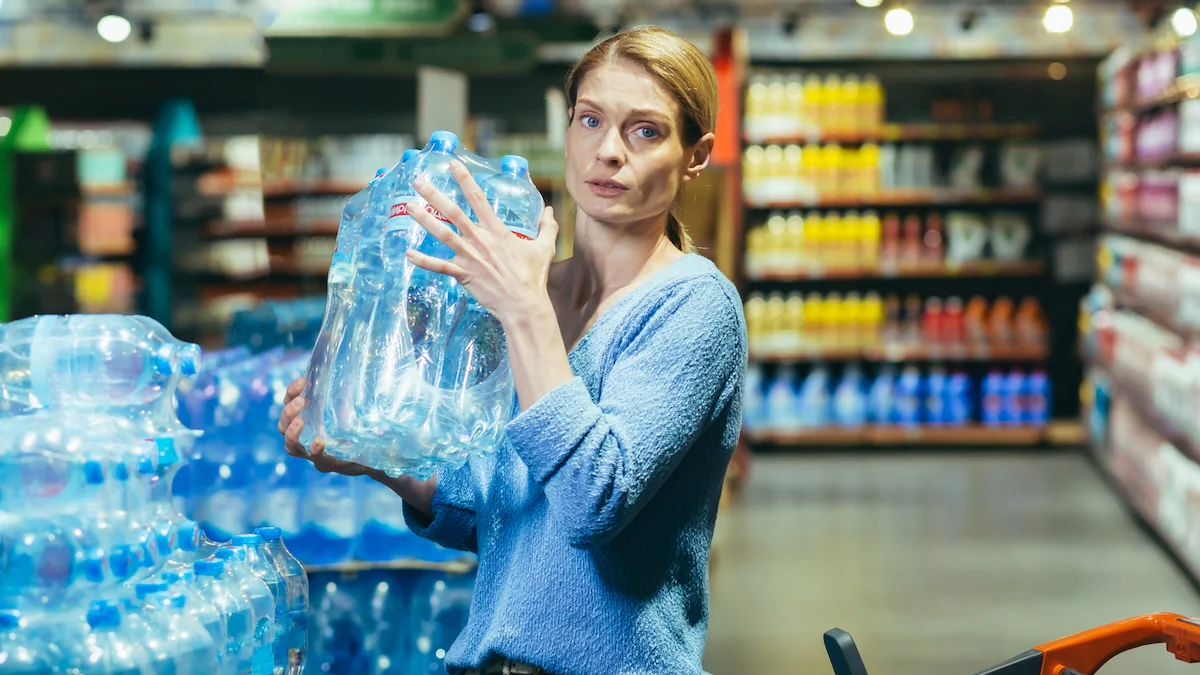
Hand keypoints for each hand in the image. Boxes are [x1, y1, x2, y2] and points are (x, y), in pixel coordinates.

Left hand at [278, 378, 438, 516]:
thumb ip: (396, 458)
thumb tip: (418, 457)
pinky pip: (289, 409)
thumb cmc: (381, 453)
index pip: (318, 461)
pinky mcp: (306, 418)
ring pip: (284, 428)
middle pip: (291, 445)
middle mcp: (316, 452)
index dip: (315, 452)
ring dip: (288, 411)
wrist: (368, 445)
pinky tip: (304, 382)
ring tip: (302, 395)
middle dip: (293, 429)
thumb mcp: (390, 456)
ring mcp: (307, 434)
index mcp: (335, 462)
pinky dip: (291, 396)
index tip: (322, 440)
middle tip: (303, 412)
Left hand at [406, 161, 558, 323]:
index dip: (464, 179)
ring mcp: (470, 257)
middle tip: (418, 181)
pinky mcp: (463, 275)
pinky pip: (439, 266)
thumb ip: (547, 227)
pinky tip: (408, 253)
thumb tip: (549, 210)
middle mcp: (480, 240)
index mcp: (498, 231)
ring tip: (409, 206)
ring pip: (442, 234)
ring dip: (424, 220)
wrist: (523, 305)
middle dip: (434, 195)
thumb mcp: (545, 248)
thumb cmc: (534, 277)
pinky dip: (423, 260)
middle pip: (453, 212)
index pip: (478, 198)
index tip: (452, 164)